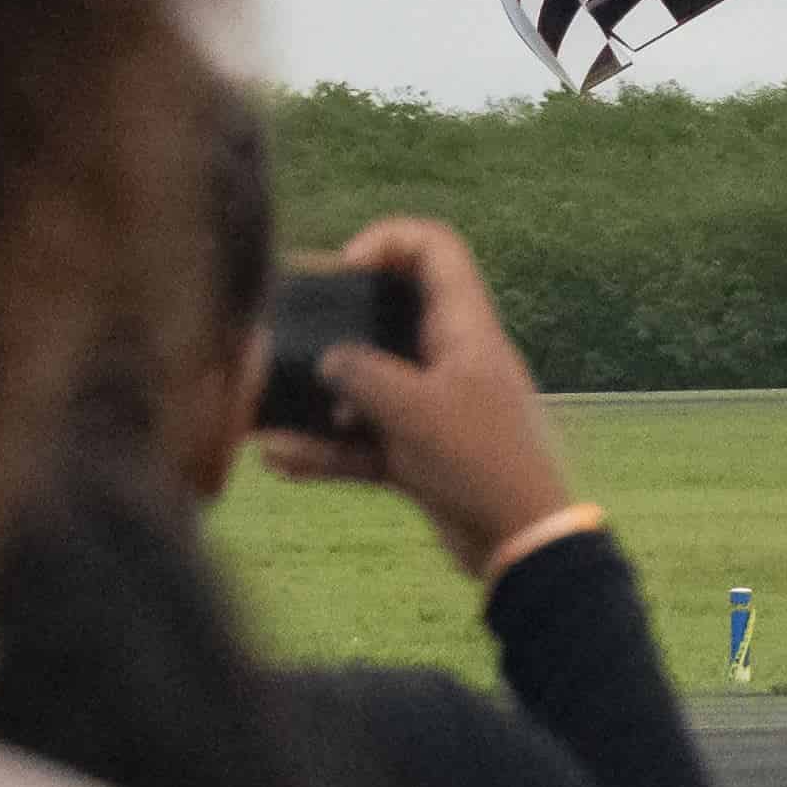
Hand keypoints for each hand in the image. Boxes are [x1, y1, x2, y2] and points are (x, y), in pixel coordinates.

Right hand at [256, 216, 587, 582]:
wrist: (521, 544)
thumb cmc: (482, 463)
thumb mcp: (416, 411)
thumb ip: (362, 375)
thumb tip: (327, 361)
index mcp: (464, 328)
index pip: (435, 250)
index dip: (387, 241)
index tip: (344, 269)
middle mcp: (447, 360)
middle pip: (388, 317)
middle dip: (336, 325)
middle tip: (288, 336)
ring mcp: (432, 409)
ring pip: (367, 387)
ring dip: (320, 401)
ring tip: (264, 409)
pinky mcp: (418, 456)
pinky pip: (363, 442)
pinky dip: (327, 450)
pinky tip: (281, 459)